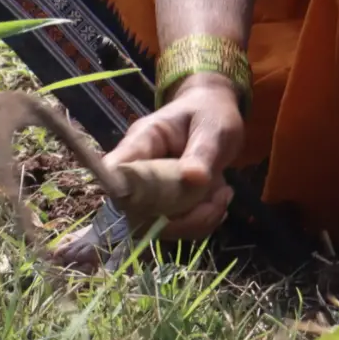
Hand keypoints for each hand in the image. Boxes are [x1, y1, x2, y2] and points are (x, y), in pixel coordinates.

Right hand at [103, 73, 242, 237]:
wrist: (215, 115)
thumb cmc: (209, 113)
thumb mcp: (214, 128)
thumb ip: (202, 153)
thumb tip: (194, 178)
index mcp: (142, 142)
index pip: (115, 170)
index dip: (123, 192)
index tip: (159, 208)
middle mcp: (140, 170)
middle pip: (139, 210)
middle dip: (181, 217)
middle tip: (216, 200)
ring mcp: (153, 191)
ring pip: (160, 225)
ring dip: (197, 220)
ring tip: (223, 195)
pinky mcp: (167, 205)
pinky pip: (178, 226)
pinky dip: (203, 221)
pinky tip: (220, 199)